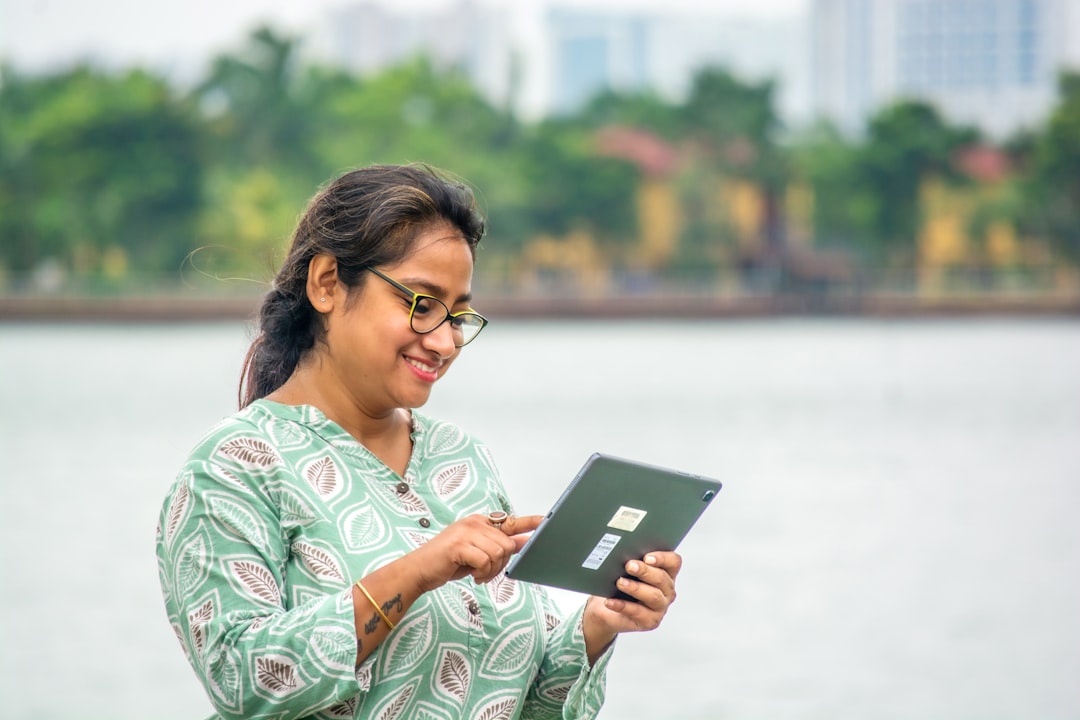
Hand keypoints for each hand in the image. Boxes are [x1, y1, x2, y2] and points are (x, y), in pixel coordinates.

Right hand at [408, 513, 543, 591]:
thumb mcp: (476, 553)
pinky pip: (485, 561)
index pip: (511, 521)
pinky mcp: (459, 544)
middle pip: (506, 545)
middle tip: (485, 572)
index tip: (546, 521)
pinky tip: (471, 575)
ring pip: (498, 554)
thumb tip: (523, 543)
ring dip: (490, 571)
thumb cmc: (448, 562)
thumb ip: (498, 546)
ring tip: (476, 573)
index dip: (530, 522)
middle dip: (500, 565)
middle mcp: (474, 523)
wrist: (420, 570)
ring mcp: (466, 532)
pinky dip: (481, 573)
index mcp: (479, 522)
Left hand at [582, 551, 681, 660]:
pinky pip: (638, 612)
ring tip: (620, 583)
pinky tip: (610, 601)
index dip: (663, 558)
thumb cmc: (620, 584)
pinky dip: (622, 605)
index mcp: (666, 573)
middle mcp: (667, 590)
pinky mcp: (650, 621)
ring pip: (653, 596)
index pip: (674, 562)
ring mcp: (660, 607)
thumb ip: (631, 561)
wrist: (607, 609)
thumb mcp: (626, 570)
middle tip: (629, 566)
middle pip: (662, 578)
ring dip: (635, 588)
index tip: (647, 557)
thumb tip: (624, 552)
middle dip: (645, 571)